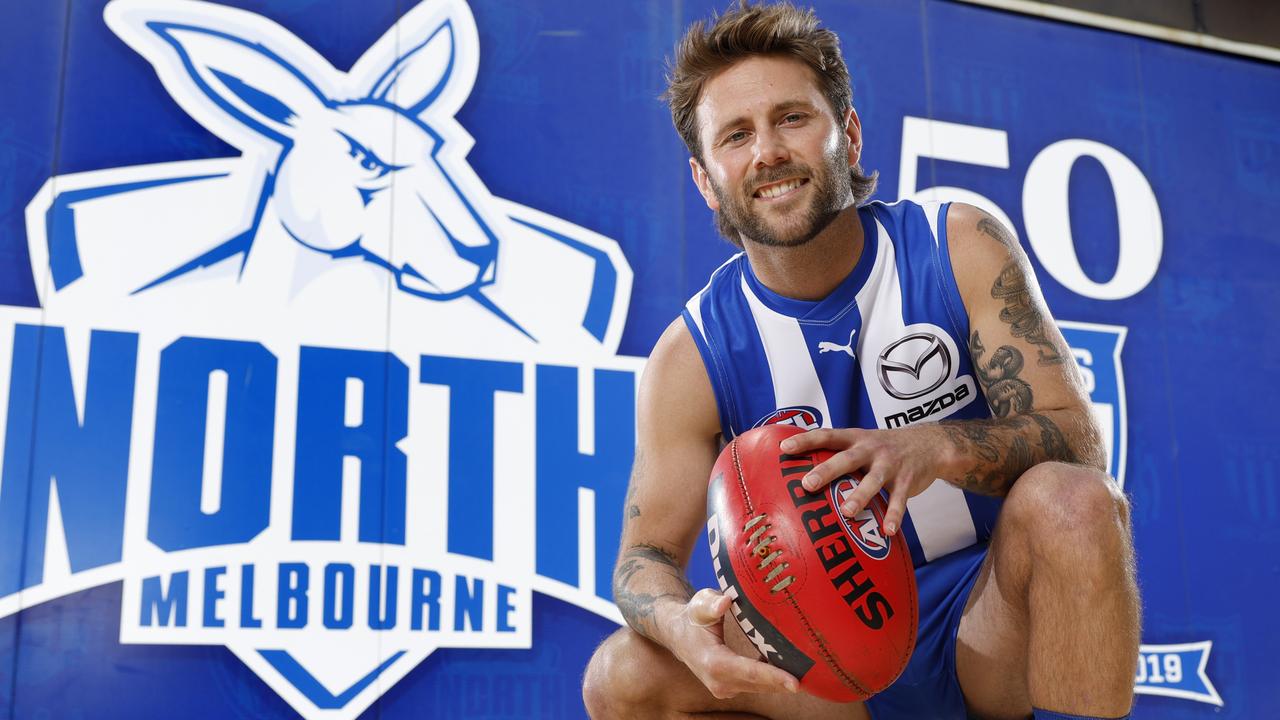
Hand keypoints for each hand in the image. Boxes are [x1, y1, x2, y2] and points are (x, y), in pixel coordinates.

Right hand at [668, 588, 798, 698]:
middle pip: (759, 684)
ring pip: (759, 687)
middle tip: (812, 674)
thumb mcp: (700, 604)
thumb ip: (711, 603)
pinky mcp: (730, 688)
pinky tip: (787, 668)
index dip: (773, 677)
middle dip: (784, 681)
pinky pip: (755, 685)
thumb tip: (726, 602)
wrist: (678, 635)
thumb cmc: (693, 616)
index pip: (749, 672)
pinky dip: (771, 678)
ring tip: (805, 671)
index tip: (795, 683)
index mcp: (713, 662)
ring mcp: (724, 688)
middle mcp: (719, 681)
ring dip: (779, 681)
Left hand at [779, 426, 946, 535]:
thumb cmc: (883, 448)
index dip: (805, 440)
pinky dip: (894, 516)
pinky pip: (899, 500)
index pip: (826, 435)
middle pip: (846, 459)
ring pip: (872, 481)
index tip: (784, 447)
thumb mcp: (861, 442)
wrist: (929, 444)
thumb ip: (837, 455)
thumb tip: (800, 475)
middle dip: (827, 471)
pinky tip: (887, 531)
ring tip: (846, 513)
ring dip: (859, 496)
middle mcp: (870, 449)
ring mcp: (889, 465)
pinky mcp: (906, 480)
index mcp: (855, 438)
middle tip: (808, 484)